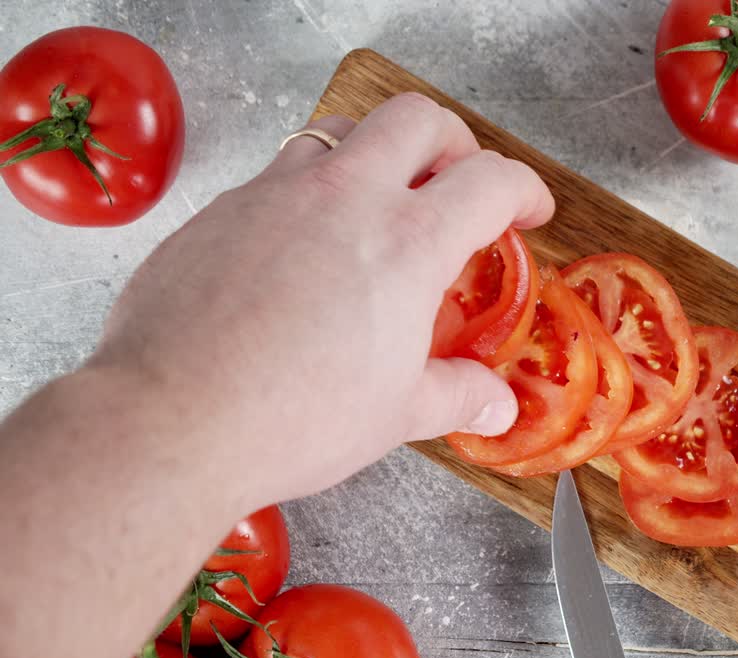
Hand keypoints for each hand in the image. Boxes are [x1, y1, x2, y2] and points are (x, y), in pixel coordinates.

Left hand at [91, 92, 553, 504]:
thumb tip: (495, 406)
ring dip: (375, 151)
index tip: (527, 210)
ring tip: (380, 198)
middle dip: (452, 142)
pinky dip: (309, 191)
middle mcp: (345, 198)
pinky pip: (278, 174)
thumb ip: (457, 396)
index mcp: (408, 243)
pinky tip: (305, 245)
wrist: (171, 419)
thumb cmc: (290, 417)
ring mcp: (276, 194)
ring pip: (341, 131)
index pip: (490, 180)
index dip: (523, 189)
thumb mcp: (396, 414)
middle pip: (416, 119)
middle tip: (458, 180)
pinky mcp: (222, 210)